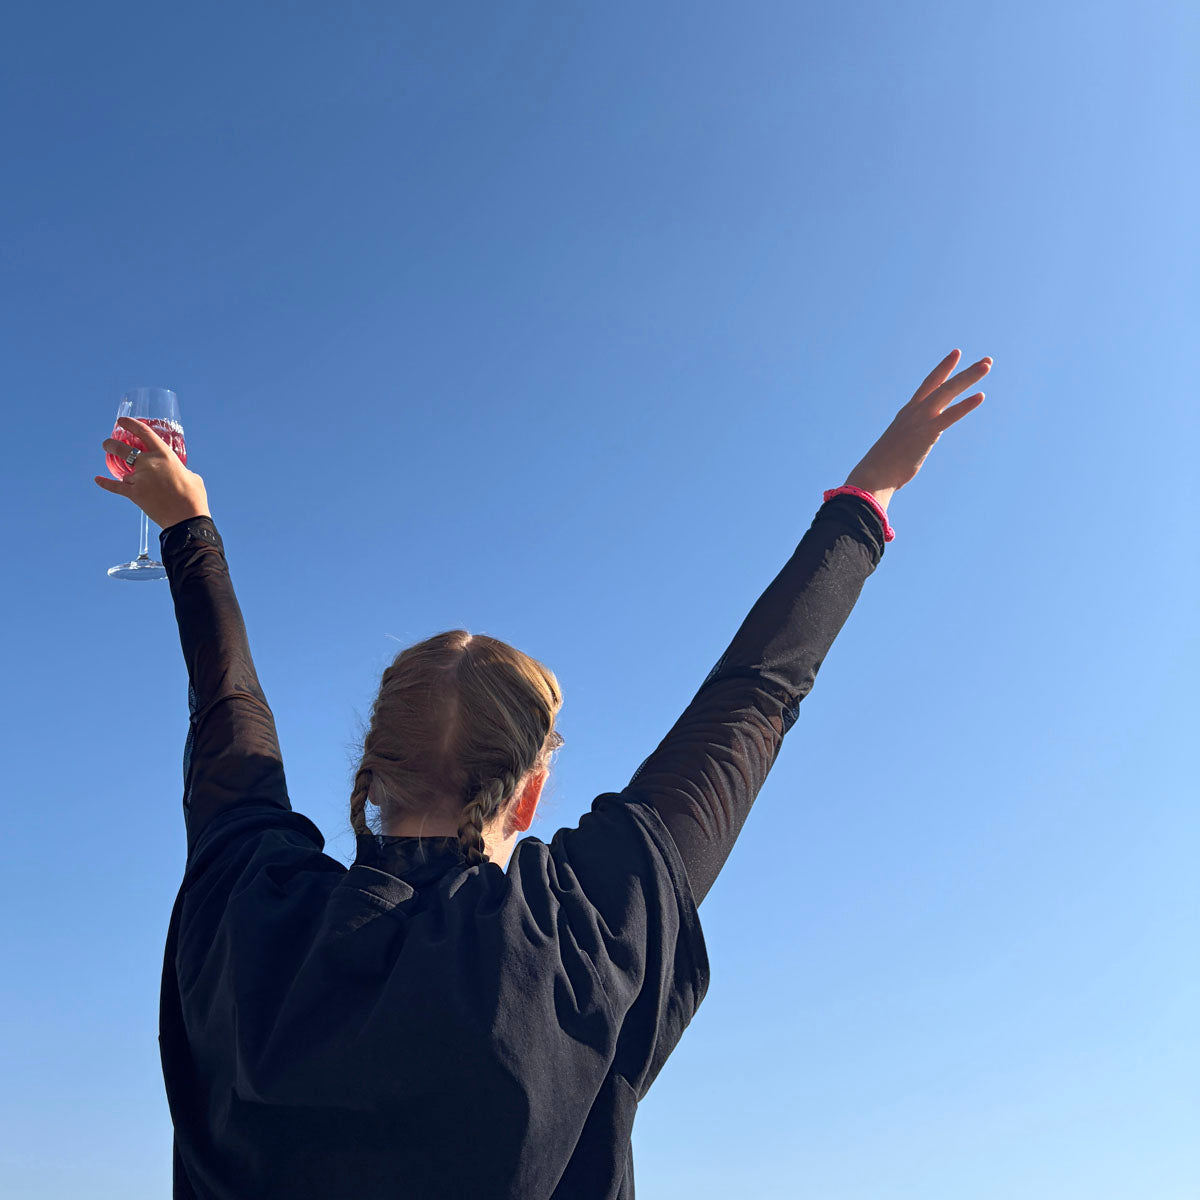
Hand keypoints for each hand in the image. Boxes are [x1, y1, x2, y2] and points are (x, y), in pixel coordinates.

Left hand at [94, 416, 210, 529]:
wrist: (187, 519)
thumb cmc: (194, 497)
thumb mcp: (191, 476)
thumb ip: (179, 469)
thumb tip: (175, 471)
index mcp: (164, 454)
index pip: (143, 432)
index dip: (130, 424)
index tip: (121, 421)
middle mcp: (148, 463)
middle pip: (122, 448)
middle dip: (111, 444)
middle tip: (107, 444)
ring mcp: (139, 478)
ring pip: (124, 472)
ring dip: (126, 475)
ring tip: (128, 477)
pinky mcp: (134, 494)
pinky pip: (115, 486)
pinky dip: (106, 483)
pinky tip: (98, 479)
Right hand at [844, 349, 991, 501]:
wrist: (874, 474)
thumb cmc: (883, 466)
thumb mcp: (898, 446)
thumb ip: (909, 440)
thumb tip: (912, 447)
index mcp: (908, 412)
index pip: (929, 384)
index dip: (943, 369)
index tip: (955, 354)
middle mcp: (915, 411)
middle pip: (943, 384)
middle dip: (965, 371)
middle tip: (987, 361)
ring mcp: (920, 420)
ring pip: (948, 392)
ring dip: (968, 377)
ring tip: (986, 365)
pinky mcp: (927, 433)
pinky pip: (950, 416)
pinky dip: (965, 405)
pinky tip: (981, 396)